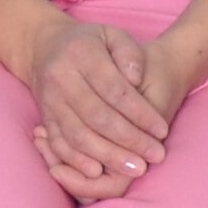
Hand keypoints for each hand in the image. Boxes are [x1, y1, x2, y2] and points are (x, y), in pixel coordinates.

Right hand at [31, 18, 172, 190]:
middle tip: (155, 156)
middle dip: (129, 140)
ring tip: (135, 168)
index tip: (162, 130)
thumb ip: (129, 53)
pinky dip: (78, 161)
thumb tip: (136, 79)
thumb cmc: (90, 43)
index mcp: (81, 53)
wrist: (44, 47)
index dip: (140, 113)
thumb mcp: (113, 34)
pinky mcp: (45, 117)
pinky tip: (98, 173)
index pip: (115, 89)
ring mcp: (50, 100)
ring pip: (79, 135)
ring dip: (108, 156)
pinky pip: (60, 144)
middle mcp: (61, 78)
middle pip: (98, 116)